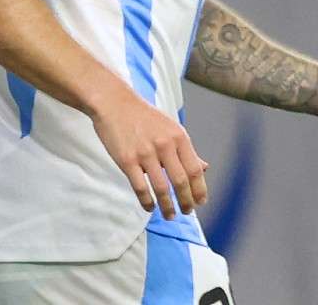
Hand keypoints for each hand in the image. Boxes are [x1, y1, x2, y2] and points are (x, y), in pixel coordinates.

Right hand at [89, 87, 209, 218]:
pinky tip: (149, 207)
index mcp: (178, 137)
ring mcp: (145, 153)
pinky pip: (140, 187)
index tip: (200, 202)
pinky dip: (147, 201)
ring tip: (170, 215)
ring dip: (168, 206)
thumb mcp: (170, 127)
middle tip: (187, 212)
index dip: (199, 189)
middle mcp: (164, 145)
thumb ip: (186, 149)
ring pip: (162, 188)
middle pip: (181, 181)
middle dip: (186, 201)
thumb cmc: (142, 116)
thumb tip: (204, 168)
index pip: (195, 170)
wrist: (113, 102)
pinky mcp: (127, 159)